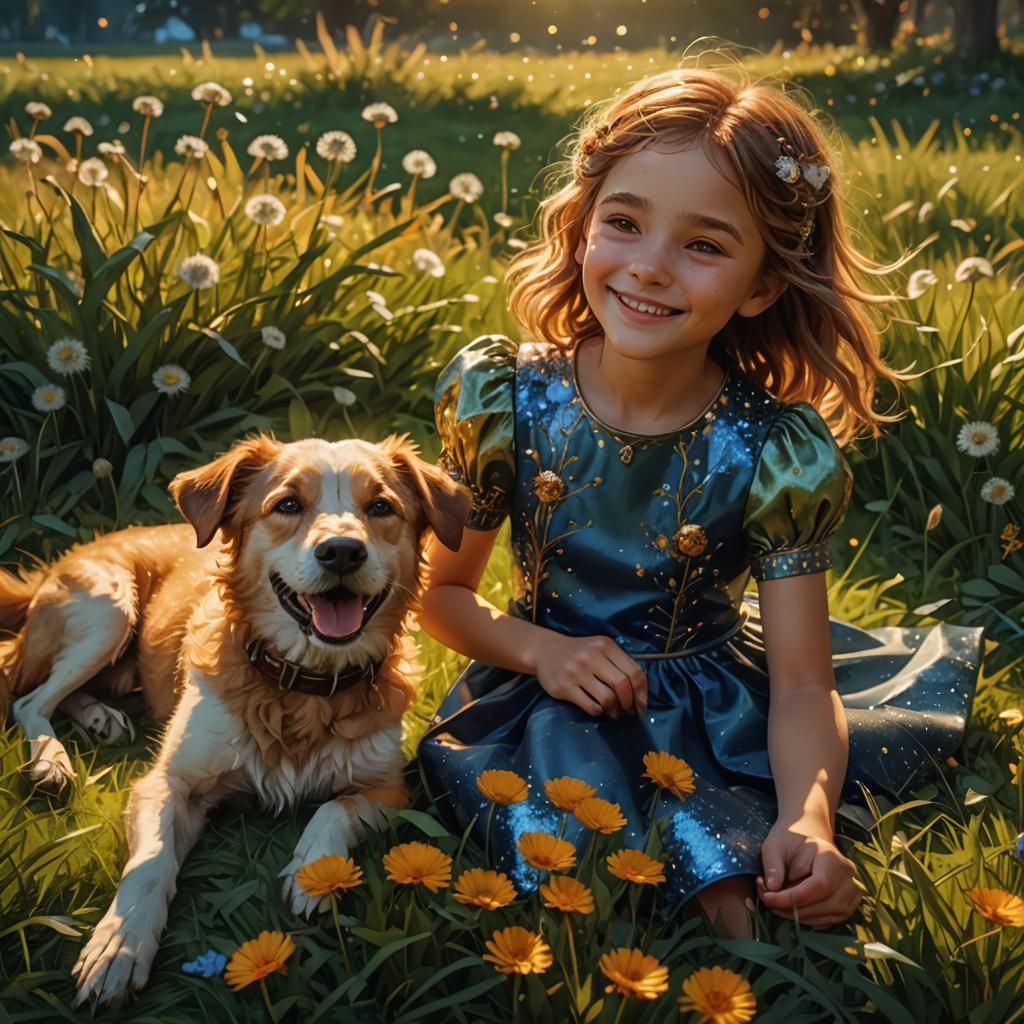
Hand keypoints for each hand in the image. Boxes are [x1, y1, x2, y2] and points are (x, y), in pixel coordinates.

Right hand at [531, 631, 646, 718]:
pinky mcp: (564, 686)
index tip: (642, 706)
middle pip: (622, 686)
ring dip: (615, 710)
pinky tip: (598, 709)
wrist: (544, 651)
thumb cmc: (579, 653)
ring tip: (614, 713)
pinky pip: (590, 706)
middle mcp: (591, 656)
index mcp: (606, 646)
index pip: (634, 672)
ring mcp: (576, 671)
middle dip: (629, 704)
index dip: (642, 693)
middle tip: (629, 712)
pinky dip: (599, 711)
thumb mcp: (600, 650)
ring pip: (607, 698)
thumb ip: (619, 664)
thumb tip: (639, 693)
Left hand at [756, 816, 861, 926]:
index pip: (818, 886)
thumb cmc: (790, 840)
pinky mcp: (847, 905)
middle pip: (823, 904)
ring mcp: (851, 892)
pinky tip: (791, 907)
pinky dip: (806, 918)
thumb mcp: (775, 845)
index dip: (792, 898)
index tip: (768, 898)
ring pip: (825, 916)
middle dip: (791, 908)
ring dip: (797, 916)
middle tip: (767, 900)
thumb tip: (772, 887)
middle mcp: (848, 876)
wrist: (808, 837)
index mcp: (831, 857)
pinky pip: (826, 920)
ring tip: (776, 903)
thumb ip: (773, 865)